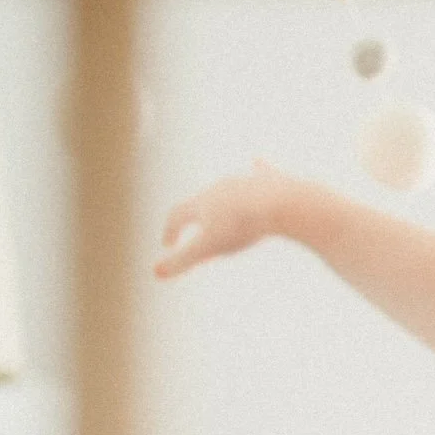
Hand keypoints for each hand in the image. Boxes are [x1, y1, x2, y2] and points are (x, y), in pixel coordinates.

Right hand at [154, 158, 295, 280]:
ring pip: (228, 188)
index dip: (170, 231)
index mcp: (201, 203)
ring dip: (221, 201)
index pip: (178, 215)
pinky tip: (257, 162)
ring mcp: (243, 180)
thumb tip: (155, 273)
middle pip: (201, 202)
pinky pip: (259, 171)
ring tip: (224, 214)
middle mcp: (218, 187)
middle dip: (196, 219)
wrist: (278, 202)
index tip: (169, 244)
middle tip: (199, 239)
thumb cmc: (241, 226)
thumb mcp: (209, 248)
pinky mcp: (268, 178)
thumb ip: (182, 260)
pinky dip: (256, 170)